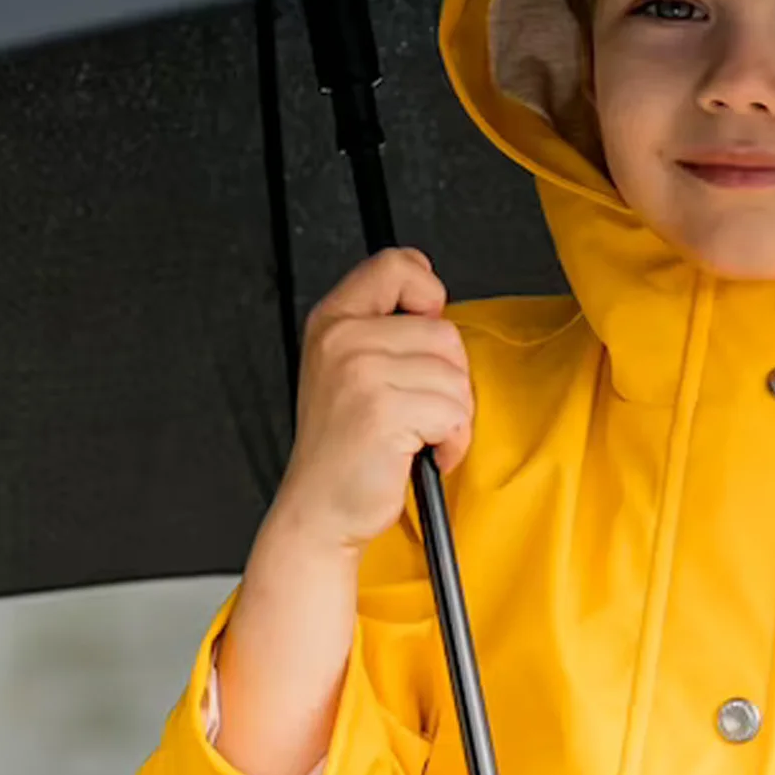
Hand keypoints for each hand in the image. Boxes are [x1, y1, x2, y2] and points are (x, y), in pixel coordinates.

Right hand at [272, 248, 472, 556]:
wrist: (320, 510)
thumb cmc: (343, 444)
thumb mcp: (347, 366)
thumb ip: (383, 326)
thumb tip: (434, 303)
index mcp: (334, 319)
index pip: (396, 264)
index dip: (427, 291)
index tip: (425, 324)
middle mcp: (342, 339)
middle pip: (443, 330)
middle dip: (448, 378)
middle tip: (419, 408)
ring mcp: (360, 373)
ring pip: (455, 376)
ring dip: (452, 416)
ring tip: (418, 435)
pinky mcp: (382, 412)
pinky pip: (454, 414)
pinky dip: (452, 442)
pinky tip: (423, 455)